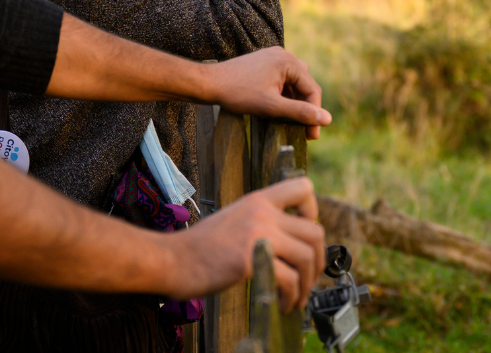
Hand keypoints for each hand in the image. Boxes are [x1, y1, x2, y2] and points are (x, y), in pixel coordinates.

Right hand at [164, 178, 323, 311]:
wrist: (171, 259)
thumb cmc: (200, 246)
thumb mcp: (235, 218)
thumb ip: (261, 221)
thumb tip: (290, 239)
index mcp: (258, 200)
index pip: (303, 187)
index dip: (313, 211)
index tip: (305, 235)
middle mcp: (262, 212)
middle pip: (314, 231)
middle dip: (318, 259)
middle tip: (310, 277)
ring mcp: (258, 235)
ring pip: (307, 256)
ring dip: (308, 282)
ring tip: (298, 296)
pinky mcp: (251, 261)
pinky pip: (289, 279)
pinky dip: (292, 296)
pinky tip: (283, 303)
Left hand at [205, 47, 329, 139]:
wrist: (209, 83)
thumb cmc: (238, 93)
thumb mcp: (272, 107)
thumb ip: (300, 113)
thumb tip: (327, 119)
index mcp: (289, 62)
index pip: (312, 90)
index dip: (315, 115)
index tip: (311, 137)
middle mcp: (284, 54)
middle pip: (305, 85)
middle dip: (305, 108)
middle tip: (303, 132)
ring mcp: (273, 56)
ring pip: (294, 82)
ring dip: (295, 101)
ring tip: (290, 122)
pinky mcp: (264, 62)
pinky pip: (282, 78)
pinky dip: (284, 94)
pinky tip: (277, 108)